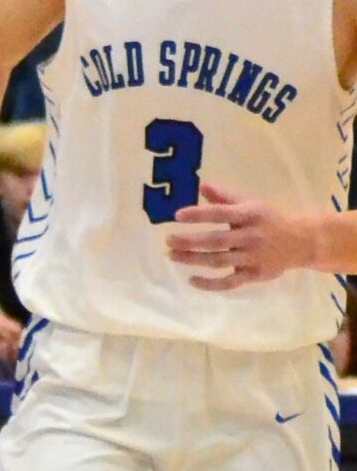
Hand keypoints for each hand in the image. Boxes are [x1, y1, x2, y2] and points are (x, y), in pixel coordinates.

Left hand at [166, 180, 318, 289]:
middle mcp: (252, 236)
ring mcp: (254, 258)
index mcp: (250, 215)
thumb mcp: (250, 203)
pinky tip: (192, 280)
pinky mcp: (255, 275)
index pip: (221, 214)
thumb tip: (201, 186)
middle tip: (168, 239)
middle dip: (190, 241)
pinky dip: (210, 284)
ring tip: (172, 255)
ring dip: (193, 259)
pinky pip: (230, 282)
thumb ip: (225, 197)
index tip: (177, 216)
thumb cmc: (268, 220)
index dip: (199, 214)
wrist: (302, 241)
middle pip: (216, 241)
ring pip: (219, 261)